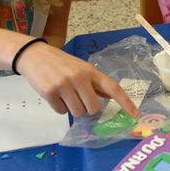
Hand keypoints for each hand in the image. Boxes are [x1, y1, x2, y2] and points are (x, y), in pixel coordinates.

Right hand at [15, 41, 138, 117]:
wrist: (34, 55)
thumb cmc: (61, 64)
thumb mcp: (82, 68)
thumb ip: (96, 83)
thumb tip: (111, 97)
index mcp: (91, 71)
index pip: (113, 88)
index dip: (125, 102)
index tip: (135, 114)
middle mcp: (80, 77)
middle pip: (93, 108)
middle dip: (88, 109)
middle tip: (79, 100)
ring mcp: (64, 85)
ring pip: (78, 113)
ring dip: (73, 109)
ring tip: (66, 96)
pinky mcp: (50, 92)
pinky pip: (61, 112)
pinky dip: (60, 108)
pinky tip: (55, 95)